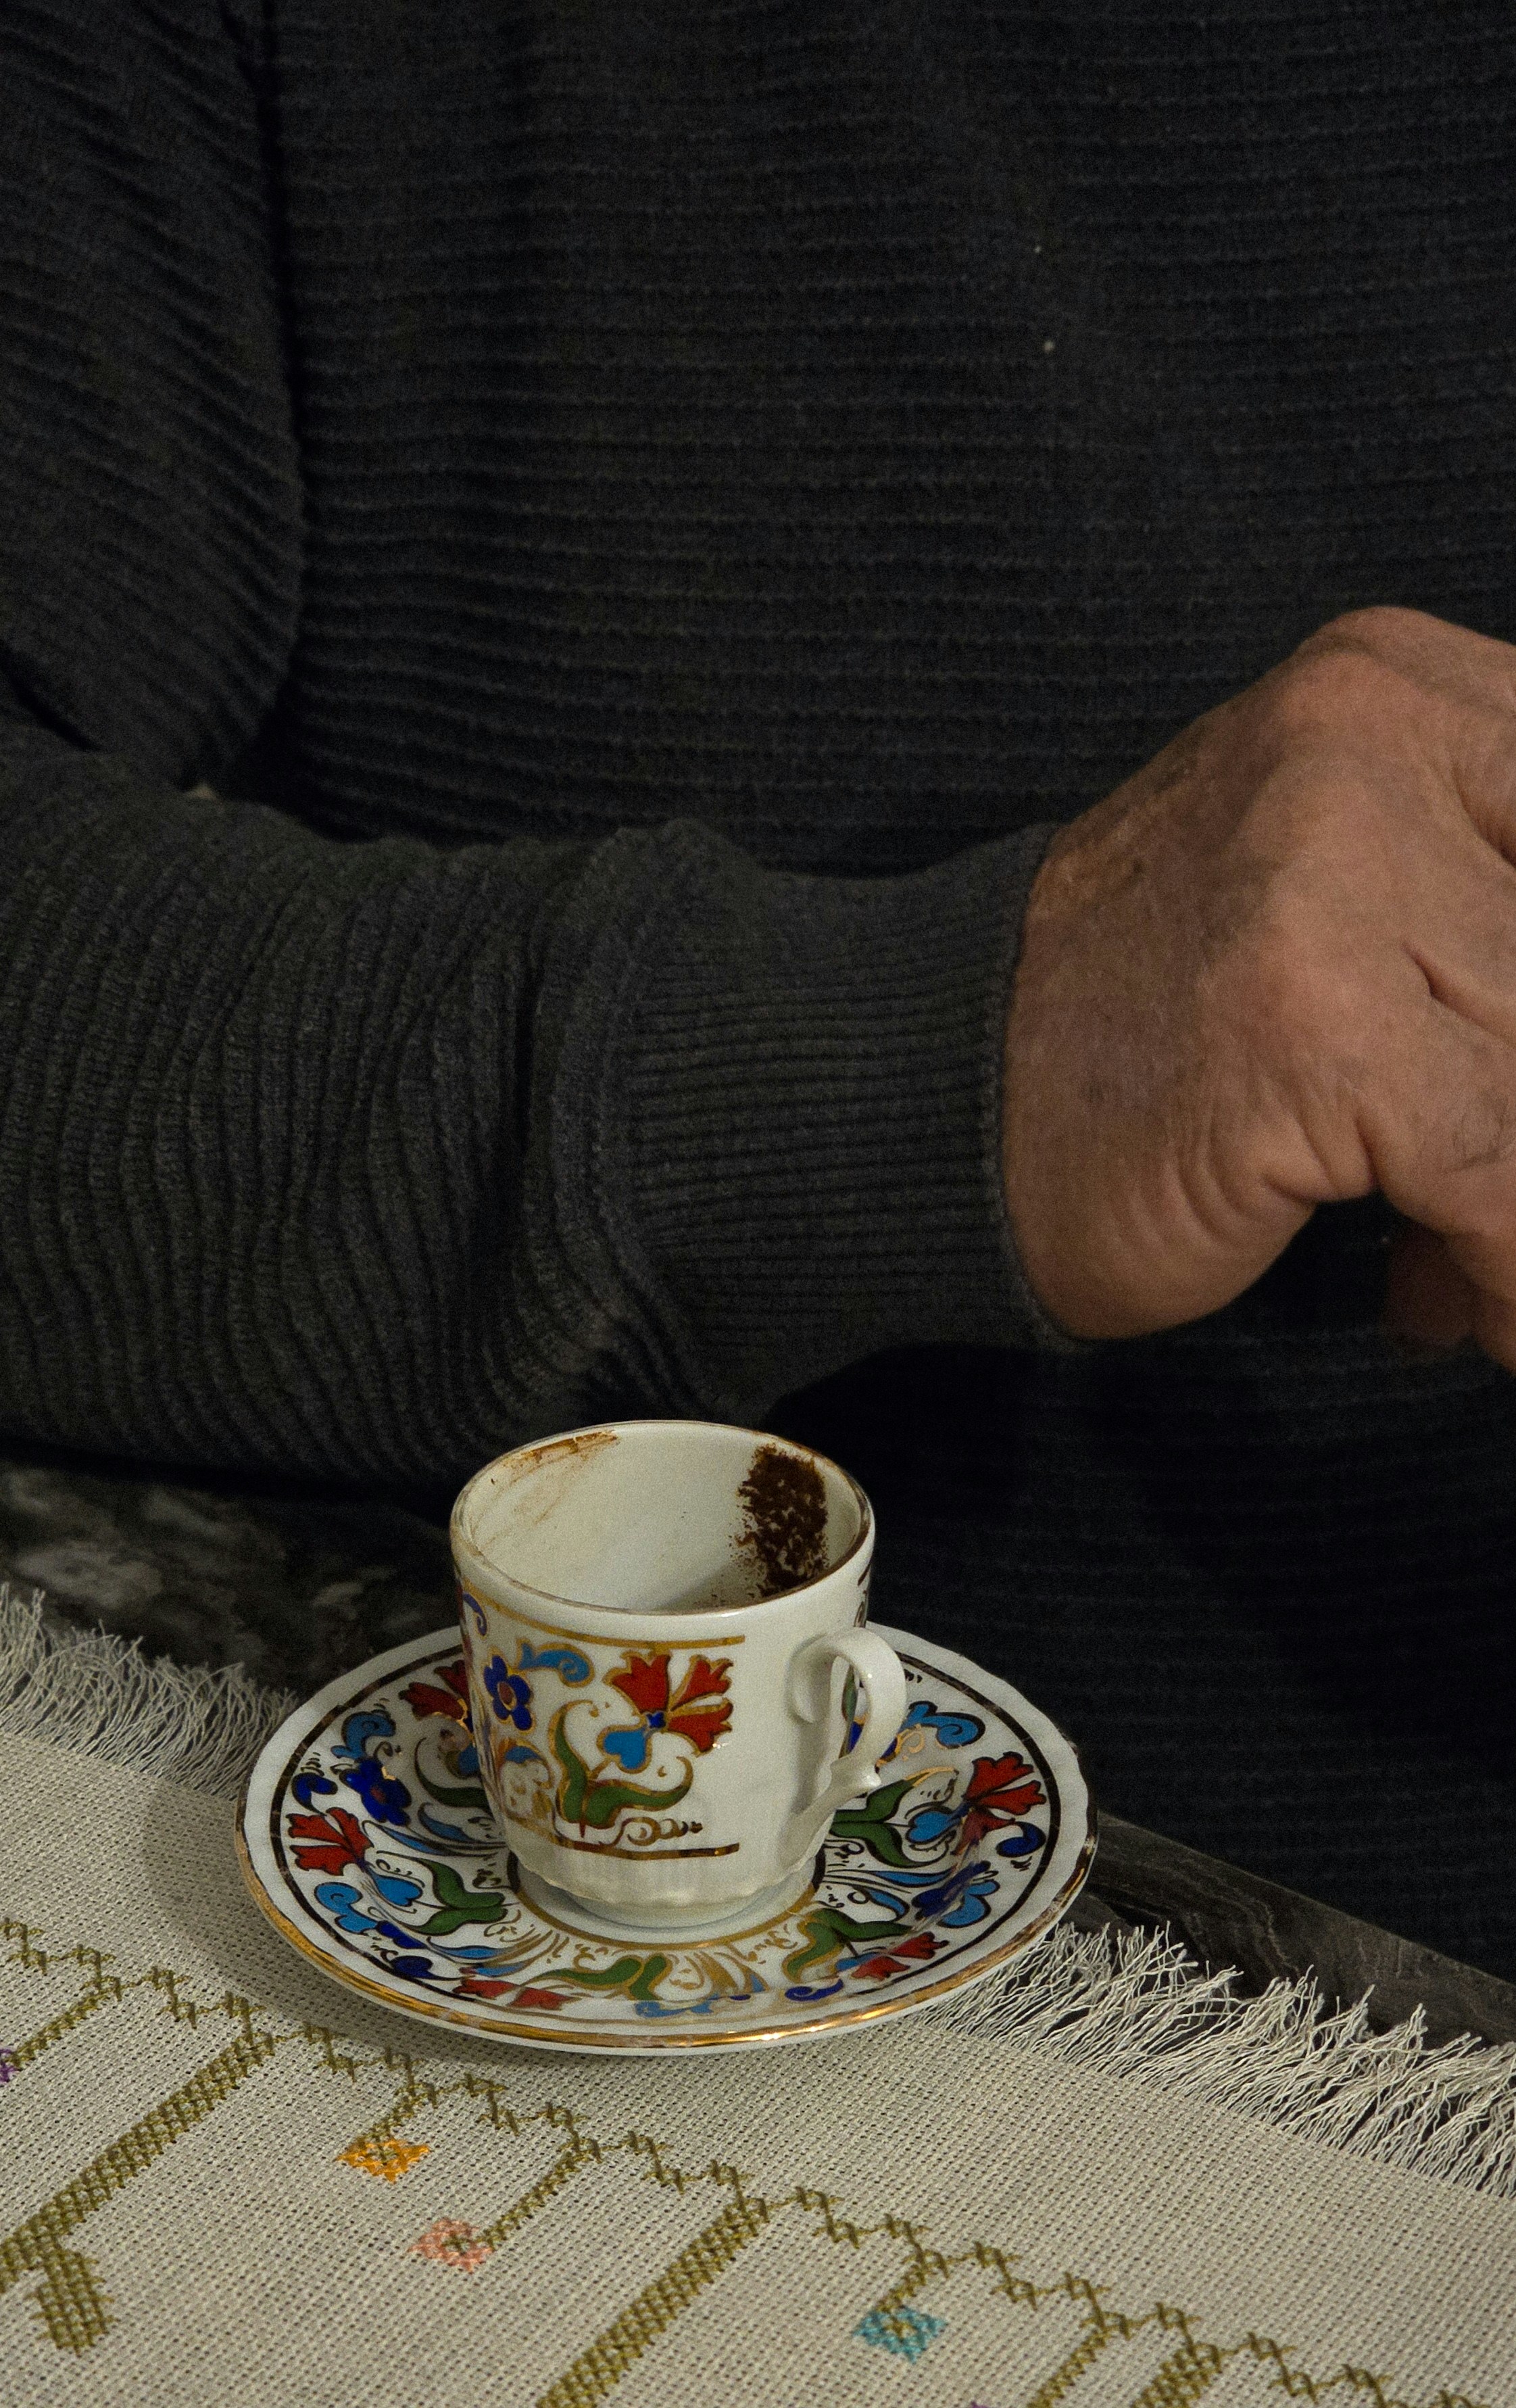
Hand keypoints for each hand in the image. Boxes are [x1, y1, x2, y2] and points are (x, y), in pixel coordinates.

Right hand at [1002, 607, 1515, 1363]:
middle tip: (1501, 1197)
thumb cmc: (1141, 1014)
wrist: (932, 1095)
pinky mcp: (1313, 1027)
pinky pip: (1496, 1169)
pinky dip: (1503, 1266)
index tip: (1513, 1068)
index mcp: (1387, 688)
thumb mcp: (1339, 886)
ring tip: (1488, 1275)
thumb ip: (1484, 921)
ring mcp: (1333, 879)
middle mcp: (1363, 745)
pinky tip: (1474, 1315)